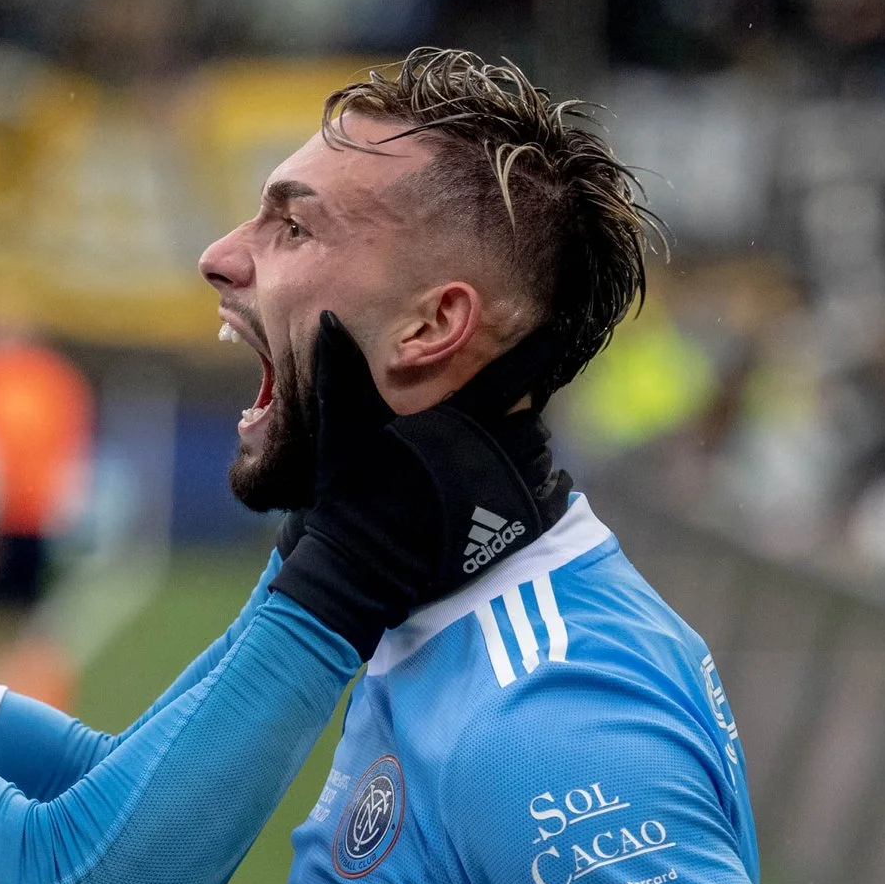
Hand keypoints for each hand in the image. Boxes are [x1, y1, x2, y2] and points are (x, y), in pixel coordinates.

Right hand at [270, 313, 548, 657]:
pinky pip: (552, 493)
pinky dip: (543, 487)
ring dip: (527, 451)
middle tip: (508, 416)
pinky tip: (520, 488)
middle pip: (529, 417)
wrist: (363, 565)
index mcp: (456, 419)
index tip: (559, 332)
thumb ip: (339, 372)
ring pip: (539, 453)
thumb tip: (325, 318)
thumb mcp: (339, 428)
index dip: (536, 352)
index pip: (510, 374)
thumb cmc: (350, 493)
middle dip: (520, 414)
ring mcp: (508, 487)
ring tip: (503, 457)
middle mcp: (491, 448)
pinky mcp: (518, 523)